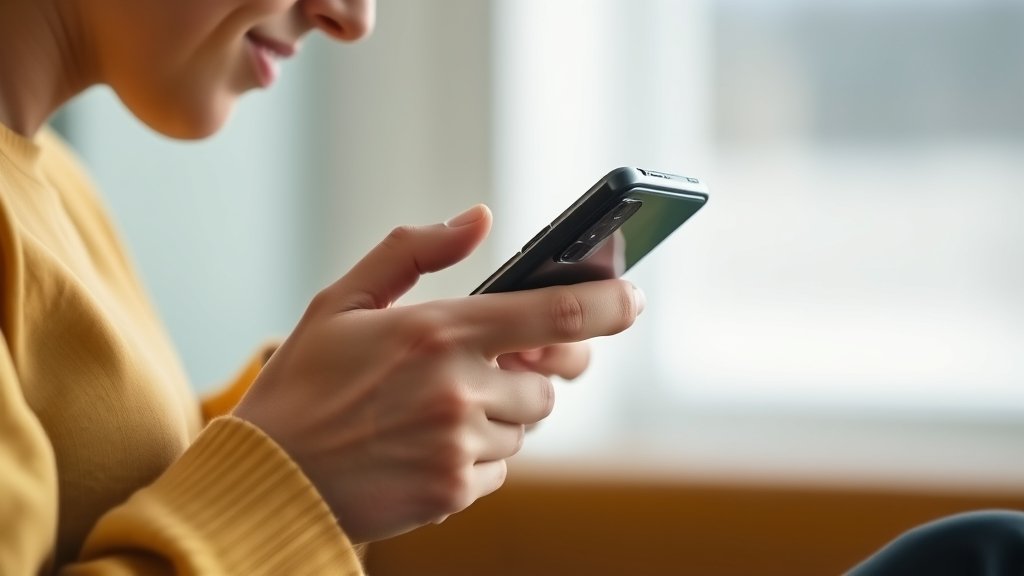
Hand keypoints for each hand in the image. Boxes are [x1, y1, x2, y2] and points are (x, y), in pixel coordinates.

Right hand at [233, 205, 642, 542]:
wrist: (267, 477)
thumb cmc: (302, 383)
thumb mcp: (341, 301)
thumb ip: (412, 251)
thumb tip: (477, 219)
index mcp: (438, 331)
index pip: (557, 313)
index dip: (610, 303)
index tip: (633, 299)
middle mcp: (458, 389)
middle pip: (549, 384)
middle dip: (531, 375)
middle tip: (496, 366)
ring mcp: (458, 446)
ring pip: (524, 428)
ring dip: (498, 416)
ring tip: (434, 410)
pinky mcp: (453, 491)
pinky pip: (499, 468)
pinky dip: (476, 454)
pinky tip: (426, 445)